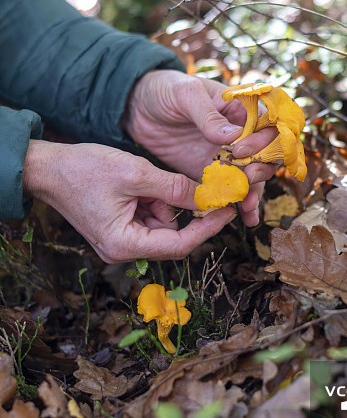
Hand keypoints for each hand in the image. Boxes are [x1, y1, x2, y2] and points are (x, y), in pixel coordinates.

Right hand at [23, 140, 236, 262]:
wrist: (47, 167)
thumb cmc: (84, 169)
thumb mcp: (136, 173)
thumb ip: (175, 188)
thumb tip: (209, 197)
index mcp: (124, 244)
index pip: (179, 245)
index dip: (207, 227)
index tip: (227, 210)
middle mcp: (122, 250)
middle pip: (172, 238)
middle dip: (188, 213)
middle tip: (210, 191)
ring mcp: (120, 241)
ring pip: (162, 224)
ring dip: (167, 201)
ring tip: (148, 178)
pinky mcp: (119, 228)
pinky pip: (149, 217)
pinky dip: (154, 199)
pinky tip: (142, 183)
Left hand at [122, 69, 277, 226]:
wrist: (137, 107)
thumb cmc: (165, 89)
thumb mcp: (186, 94)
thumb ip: (209, 116)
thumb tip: (235, 137)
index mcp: (241, 108)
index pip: (268, 126)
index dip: (263, 140)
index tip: (240, 150)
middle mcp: (241, 134)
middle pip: (267, 155)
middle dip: (262, 170)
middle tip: (247, 179)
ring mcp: (226, 156)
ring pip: (252, 177)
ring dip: (254, 192)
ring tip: (248, 207)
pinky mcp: (211, 174)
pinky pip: (230, 190)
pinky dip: (239, 204)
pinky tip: (244, 219)